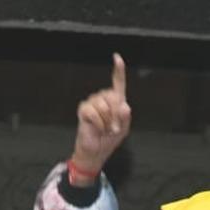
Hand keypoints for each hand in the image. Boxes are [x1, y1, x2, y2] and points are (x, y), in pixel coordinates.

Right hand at [70, 54, 130, 176]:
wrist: (96, 151)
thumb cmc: (109, 139)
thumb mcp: (123, 129)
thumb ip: (126, 117)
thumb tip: (124, 106)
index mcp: (115, 101)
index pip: (117, 83)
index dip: (118, 71)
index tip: (117, 58)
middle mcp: (103, 99)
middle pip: (112, 96)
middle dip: (116, 114)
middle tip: (114, 127)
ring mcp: (92, 103)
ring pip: (103, 105)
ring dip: (107, 121)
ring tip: (106, 129)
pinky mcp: (84, 109)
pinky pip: (94, 113)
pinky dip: (99, 124)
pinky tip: (98, 128)